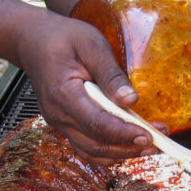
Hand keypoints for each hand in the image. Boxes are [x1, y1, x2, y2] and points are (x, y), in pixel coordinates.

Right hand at [15, 8, 155, 165]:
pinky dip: (109, 151)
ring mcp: (59, 123)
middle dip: (129, 147)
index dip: (124, 134)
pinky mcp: (65, 125)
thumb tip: (131, 101)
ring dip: (121, 153)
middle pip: (96, 145)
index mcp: (63, 94)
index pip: (97, 124)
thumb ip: (111, 74)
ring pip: (92, 151)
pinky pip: (87, 147)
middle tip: (157, 143)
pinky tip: (129, 145)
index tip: (149, 135)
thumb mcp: (91, 45)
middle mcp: (58, 115)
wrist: (33, 41)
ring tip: (148, 147)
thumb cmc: (63, 38)